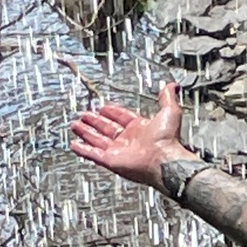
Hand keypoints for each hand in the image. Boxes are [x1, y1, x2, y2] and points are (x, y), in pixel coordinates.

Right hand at [69, 81, 186, 188]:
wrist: (164, 159)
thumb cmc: (168, 139)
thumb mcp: (169, 111)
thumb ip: (167, 98)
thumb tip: (172, 85)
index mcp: (141, 128)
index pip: (122, 117)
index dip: (112, 112)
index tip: (103, 107)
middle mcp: (129, 140)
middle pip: (107, 128)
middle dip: (94, 122)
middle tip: (84, 115)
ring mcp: (119, 151)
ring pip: (97, 140)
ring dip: (86, 133)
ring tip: (75, 125)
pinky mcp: (111, 161)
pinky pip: (93, 155)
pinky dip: (83, 150)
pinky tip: (75, 145)